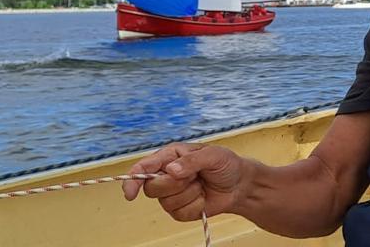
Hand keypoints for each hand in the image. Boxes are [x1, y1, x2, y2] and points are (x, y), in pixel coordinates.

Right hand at [121, 143, 248, 221]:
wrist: (239, 185)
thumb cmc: (225, 164)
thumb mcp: (213, 155)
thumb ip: (191, 161)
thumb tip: (171, 170)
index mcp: (170, 156)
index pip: (144, 167)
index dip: (133, 179)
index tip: (130, 193)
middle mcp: (166, 175)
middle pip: (152, 188)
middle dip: (175, 185)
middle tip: (194, 177)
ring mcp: (171, 194)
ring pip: (166, 202)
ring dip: (189, 195)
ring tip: (201, 185)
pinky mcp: (179, 210)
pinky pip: (179, 214)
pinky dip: (195, 206)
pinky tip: (203, 198)